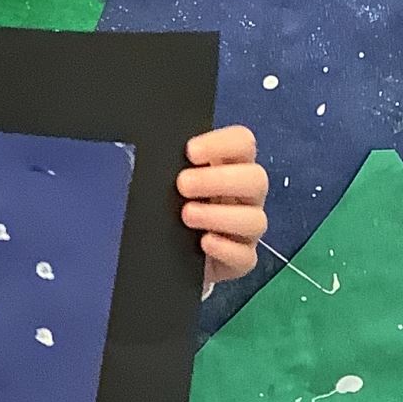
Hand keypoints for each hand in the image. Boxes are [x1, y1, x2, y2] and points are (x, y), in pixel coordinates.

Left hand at [178, 127, 268, 285]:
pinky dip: (225, 249)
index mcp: (230, 166)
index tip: (190, 151)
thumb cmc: (169, 205)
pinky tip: (203, 243)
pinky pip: (245, 256)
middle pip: (256, 179)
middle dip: (219, 180)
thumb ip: (169, 167)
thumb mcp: (166, 181)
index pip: (243, 143)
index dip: (222, 143)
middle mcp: (245, 195)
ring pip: (256, 220)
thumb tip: (146, 157)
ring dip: (220, 215)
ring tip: (186, 215)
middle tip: (183, 184)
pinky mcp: (241, 259)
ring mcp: (246, 229)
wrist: (166, 251)